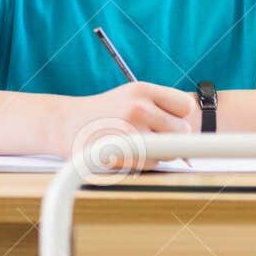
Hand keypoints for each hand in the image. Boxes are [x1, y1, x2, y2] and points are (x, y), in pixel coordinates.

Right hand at [54, 82, 195, 169]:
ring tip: (131, 143)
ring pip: (168, 152)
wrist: (62, 124)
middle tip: (147, 135)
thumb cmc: (100, 112)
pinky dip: (142, 163)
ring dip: (156, 153)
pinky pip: (151, 165)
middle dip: (170, 137)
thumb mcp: (128, 96)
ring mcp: (131, 133)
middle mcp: (138, 108)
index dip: (179, 116)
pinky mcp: (123, 155)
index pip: (185, 106)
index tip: (168, 120)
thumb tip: (193, 132)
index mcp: (142, 90)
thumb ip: (160, 106)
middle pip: (182, 131)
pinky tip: (123, 153)